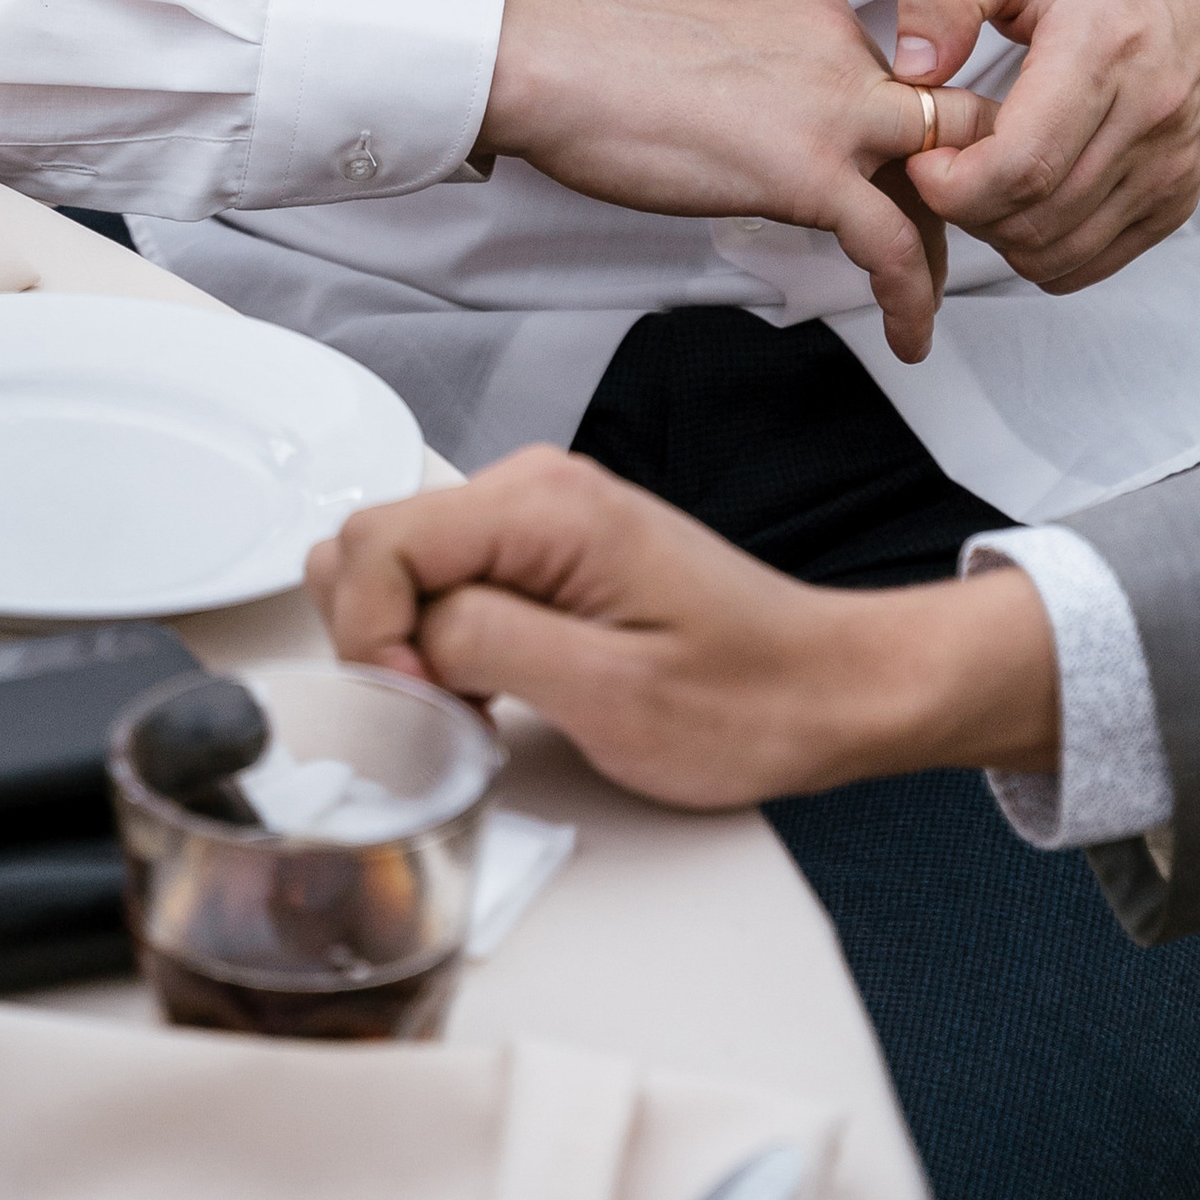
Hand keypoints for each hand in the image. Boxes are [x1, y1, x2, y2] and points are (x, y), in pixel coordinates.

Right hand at [307, 444, 1058, 806]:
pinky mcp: (546, 550)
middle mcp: (533, 487)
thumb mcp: (609, 693)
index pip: (376, 543)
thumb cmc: (745, 701)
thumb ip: (485, 646)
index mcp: (543, 505)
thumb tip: (399, 636)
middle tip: (442, 712)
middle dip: (377, 636)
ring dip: (407, 642)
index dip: (372, 638)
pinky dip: (440, 640)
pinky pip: (446, 581)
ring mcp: (538, 515)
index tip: (418, 706)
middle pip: (373, 542)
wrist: (827, 690)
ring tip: (476, 705)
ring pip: (400, 563)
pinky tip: (491, 690)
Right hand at [481, 0, 944, 358]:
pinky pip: (894, 246)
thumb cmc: (587, 47)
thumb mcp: (703, 32)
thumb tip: (746, 115)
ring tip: (928, 301)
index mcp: (811, 9)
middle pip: (937, 122)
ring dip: (944, 249)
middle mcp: (838, 46)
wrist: (542, 53)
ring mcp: (832, 105)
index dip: (898, 138)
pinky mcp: (808, 170)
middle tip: (937, 240)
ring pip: (942, 179)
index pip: (888, 78)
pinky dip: (912, 298)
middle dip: (952, 184)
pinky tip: (906, 335)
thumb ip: (751, 67)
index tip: (888, 178)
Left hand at [894, 0, 1199, 295]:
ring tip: (985, 167)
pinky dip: (1042, 244)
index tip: (922, 150)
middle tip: (945, 155)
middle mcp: (1150, 117)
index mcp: (1104, 47)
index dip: (950, 182)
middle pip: (1032, 219)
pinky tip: (1028, 188)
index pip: (1021, 166)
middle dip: (963, 205)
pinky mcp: (1181, 197)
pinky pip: (1092, 261)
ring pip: (1057, 253)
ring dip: (999, 229)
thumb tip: (912, 70)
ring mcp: (1172, 166)